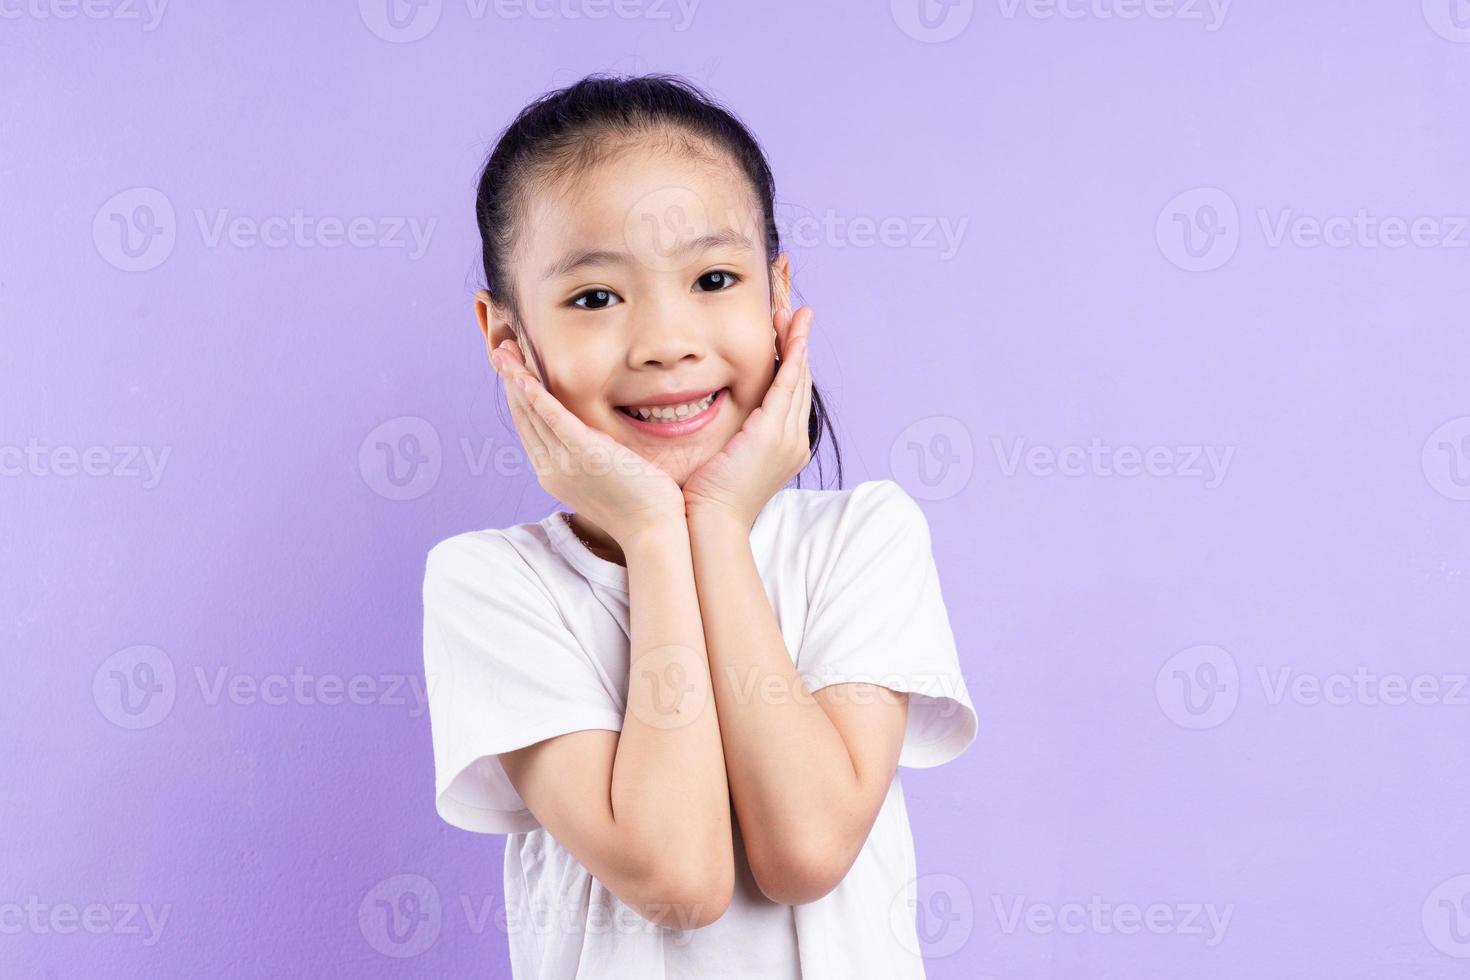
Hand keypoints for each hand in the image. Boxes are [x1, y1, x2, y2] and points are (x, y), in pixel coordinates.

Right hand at [492, 339, 686, 547]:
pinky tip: (525, 378)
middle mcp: (551, 468)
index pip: (529, 427)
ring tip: (505, 351)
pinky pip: (554, 421)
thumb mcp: (603, 476)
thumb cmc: (637, 506)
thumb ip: (589, 456)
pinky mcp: (586, 455)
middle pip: (524, 416)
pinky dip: (538, 398)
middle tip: (500, 350)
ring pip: (533, 414)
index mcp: (553, 473)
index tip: (511, 368)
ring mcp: (565, 463)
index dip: (517, 396)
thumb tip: (592, 437)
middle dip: (510, 380)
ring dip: (517, 379)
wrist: (652, 531)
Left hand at [682, 305, 813, 528]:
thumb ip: (730, 434)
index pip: (791, 394)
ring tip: (793, 313)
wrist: (711, 521)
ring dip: (796, 343)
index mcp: (785, 447)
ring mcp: (789, 437)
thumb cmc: (708, 497)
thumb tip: (718, 416)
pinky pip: (788, 385)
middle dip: (797, 345)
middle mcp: (795, 440)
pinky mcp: (774, 433)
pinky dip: (792, 357)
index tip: (784, 334)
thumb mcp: (724, 458)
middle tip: (792, 312)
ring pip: (798, 379)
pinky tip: (793, 334)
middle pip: (800, 382)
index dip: (790, 362)